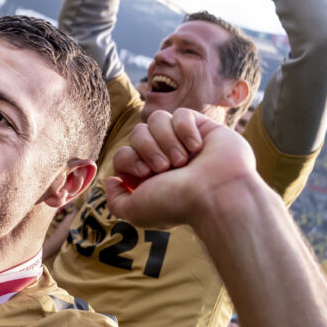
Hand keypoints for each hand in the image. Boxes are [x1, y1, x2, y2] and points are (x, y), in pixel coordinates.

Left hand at [105, 108, 256, 227]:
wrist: (216, 195)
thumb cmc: (178, 204)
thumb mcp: (136, 212)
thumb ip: (116, 201)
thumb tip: (110, 181)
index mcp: (150, 176)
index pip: (124, 153)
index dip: (130, 159)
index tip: (146, 174)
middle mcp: (166, 158)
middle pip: (137, 133)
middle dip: (148, 149)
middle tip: (166, 168)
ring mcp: (184, 141)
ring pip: (156, 119)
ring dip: (166, 140)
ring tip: (183, 160)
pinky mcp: (203, 127)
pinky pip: (181, 114)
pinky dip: (185, 130)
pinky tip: (197, 147)